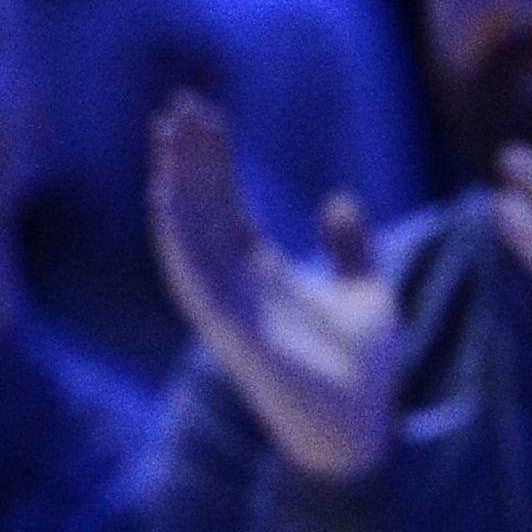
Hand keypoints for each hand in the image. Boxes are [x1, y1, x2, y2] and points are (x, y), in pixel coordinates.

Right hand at [147, 90, 398, 480]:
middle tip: (177, 104)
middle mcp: (235, 284)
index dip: (213, 158)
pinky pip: (192, 277)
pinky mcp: (229, 331)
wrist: (362, 428)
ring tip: (169, 136)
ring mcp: (227, 306)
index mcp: (262, 272)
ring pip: (188, 234)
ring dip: (174, 183)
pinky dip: (177, 237)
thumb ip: (348, 249)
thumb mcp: (365, 292)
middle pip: (201, 207)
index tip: (204, 110)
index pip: (226, 203)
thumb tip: (339, 201)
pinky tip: (166, 197)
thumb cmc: (361, 370)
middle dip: (187, 157)